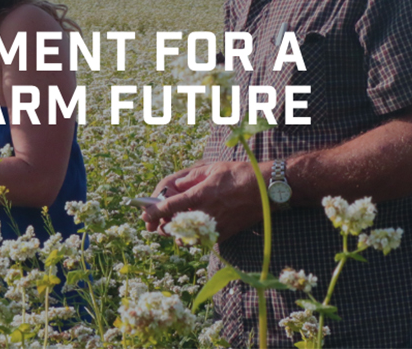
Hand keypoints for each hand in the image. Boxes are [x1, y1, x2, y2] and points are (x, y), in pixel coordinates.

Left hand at [140, 160, 263, 241]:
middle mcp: (206, 213)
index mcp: (200, 195)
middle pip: (174, 226)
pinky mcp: (224, 234)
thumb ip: (191, 179)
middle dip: (162, 225)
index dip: (153, 212)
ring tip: (172, 225)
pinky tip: (191, 229)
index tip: (144, 214)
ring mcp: (215, 226)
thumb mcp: (212, 169)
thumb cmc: (240, 175)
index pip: (169, 206)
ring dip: (176, 232)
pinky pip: (201, 241)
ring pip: (186, 237)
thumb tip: (176, 186)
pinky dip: (192, 237)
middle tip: (155, 222)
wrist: (267, 190)